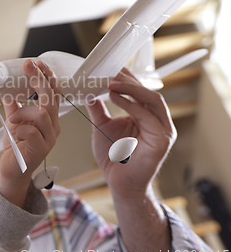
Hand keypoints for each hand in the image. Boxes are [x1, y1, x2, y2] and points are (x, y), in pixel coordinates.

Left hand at [0, 60, 60, 206]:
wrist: (12, 171)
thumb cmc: (16, 147)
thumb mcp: (14, 121)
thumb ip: (13, 105)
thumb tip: (7, 88)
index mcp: (49, 119)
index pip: (54, 93)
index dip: (47, 77)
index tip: (38, 63)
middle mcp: (53, 127)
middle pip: (51, 99)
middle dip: (40, 80)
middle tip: (29, 66)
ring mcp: (49, 139)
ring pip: (42, 114)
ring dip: (23, 112)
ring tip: (12, 119)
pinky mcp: (40, 150)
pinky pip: (32, 131)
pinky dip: (21, 128)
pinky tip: (14, 131)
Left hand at [86, 68, 175, 200]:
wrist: (119, 184)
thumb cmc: (113, 158)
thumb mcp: (101, 127)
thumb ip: (98, 109)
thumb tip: (88, 91)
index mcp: (147, 116)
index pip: (140, 91)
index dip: (127, 78)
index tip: (109, 67)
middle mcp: (158, 121)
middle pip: (148, 91)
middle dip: (129, 80)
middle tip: (110, 71)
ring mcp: (163, 130)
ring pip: (152, 99)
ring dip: (131, 88)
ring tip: (111, 82)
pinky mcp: (162, 140)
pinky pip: (147, 116)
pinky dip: (131, 104)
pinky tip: (114, 96)